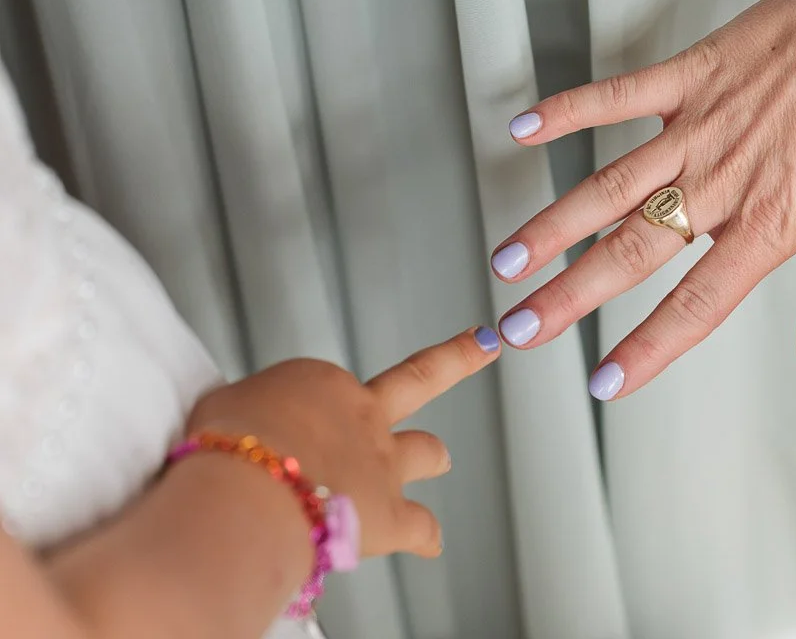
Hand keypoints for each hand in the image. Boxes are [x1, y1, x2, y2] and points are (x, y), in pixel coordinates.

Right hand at [185, 326, 501, 557]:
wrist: (248, 484)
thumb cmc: (225, 444)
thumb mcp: (224, 407)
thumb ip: (248, 413)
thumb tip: (241, 425)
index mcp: (323, 384)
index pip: (325, 392)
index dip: (306, 410)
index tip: (280, 425)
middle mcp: (362, 416)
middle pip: (416, 380)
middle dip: (454, 359)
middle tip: (477, 346)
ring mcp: (382, 463)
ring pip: (426, 449)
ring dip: (432, 456)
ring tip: (438, 460)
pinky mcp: (390, 513)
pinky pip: (422, 525)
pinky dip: (425, 536)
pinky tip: (430, 542)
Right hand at [491, 0, 795, 395]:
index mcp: (770, 222)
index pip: (697, 303)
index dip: (647, 349)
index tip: (605, 383)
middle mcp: (721, 181)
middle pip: (630, 252)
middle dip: (569, 298)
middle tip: (520, 329)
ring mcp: (699, 126)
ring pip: (609, 185)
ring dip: (553, 226)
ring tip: (509, 258)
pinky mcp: (690, 75)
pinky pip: (616, 96)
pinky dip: (568, 110)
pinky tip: (525, 128)